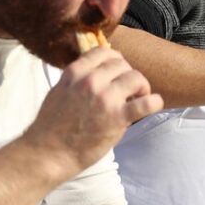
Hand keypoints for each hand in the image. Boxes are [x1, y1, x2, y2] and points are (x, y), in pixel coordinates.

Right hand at [22, 48, 162, 180]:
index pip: (103, 52)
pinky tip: (153, 105)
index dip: (115, 60)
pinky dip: (154, 102)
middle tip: (128, 90)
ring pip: (136, 77)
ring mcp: (105, 98)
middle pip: (122, 64)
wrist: (49, 153)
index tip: (117, 72)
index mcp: (75, 73)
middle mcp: (91, 81)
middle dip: (127, 75)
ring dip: (141, 86)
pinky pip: (147, 103)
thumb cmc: (51, 127)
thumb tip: (96, 72)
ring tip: (138, 98)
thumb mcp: (59, 91)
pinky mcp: (117, 117)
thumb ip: (77, 79)